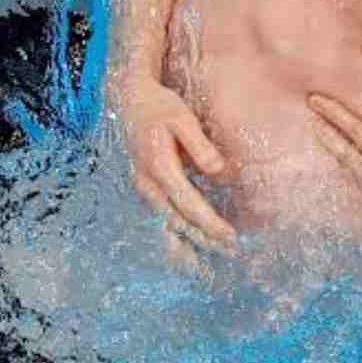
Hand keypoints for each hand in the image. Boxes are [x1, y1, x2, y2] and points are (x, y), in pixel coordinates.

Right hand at [109, 73, 237, 247]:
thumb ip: (200, 146)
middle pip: (177, 219)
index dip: (209, 222)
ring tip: (208, 261)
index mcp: (158, 167)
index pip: (188, 203)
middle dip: (203, 238)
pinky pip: (162, 217)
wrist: (131, 100)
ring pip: (167, 222)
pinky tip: (186, 252)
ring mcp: (144, 188)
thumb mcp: (182, 119)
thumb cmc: (160, 108)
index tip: (230, 236)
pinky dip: (174, 235)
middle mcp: (147, 183)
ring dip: (188, 242)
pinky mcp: (147, 188)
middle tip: (230, 251)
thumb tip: (219, 171)